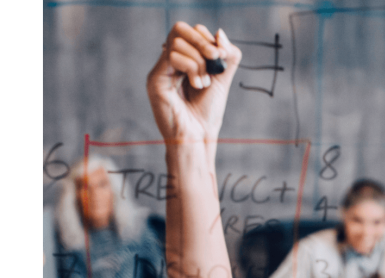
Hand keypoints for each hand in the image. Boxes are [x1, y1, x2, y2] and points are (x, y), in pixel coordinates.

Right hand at [146, 22, 241, 143]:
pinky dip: (191, 67)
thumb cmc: (207, 116)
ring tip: (203, 83)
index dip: (206, 38)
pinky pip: (173, 56)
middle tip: (215, 58)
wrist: (198, 139)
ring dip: (198, 61)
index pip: (190, 32)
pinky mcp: (155, 80)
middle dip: (202, 41)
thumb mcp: (222, 82)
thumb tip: (220, 32)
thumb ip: (227, 58)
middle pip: (180, 30)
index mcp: (183, 62)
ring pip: (177, 42)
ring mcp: (160, 71)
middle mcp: (169, 64)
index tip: (220, 56)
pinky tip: (197, 85)